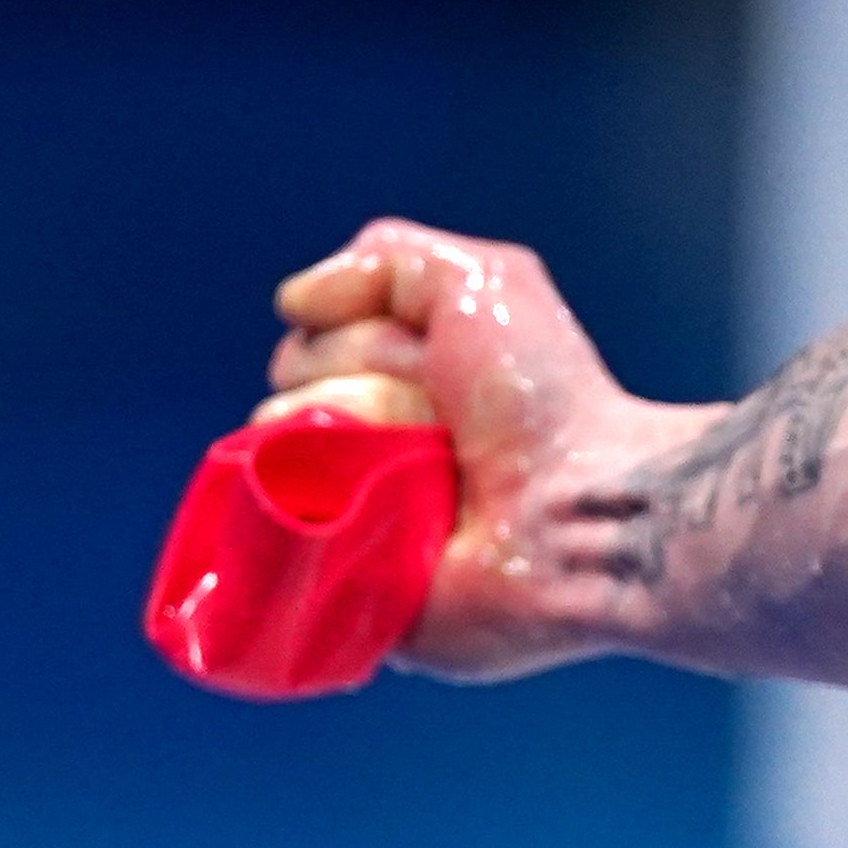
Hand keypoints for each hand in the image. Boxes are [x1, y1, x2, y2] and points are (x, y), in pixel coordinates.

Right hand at [269, 217, 664, 678]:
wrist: (579, 507)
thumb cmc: (539, 395)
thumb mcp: (482, 282)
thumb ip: (385, 259)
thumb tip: (293, 303)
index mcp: (390, 390)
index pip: (302, 350)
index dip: (363, 342)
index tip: (434, 358)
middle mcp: (359, 452)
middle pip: (284, 398)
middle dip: (364, 387)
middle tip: (443, 418)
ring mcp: (342, 521)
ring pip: (275, 459)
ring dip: (357, 445)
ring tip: (431, 468)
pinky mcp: (336, 587)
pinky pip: (268, 544)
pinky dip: (309, 519)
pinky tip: (376, 516)